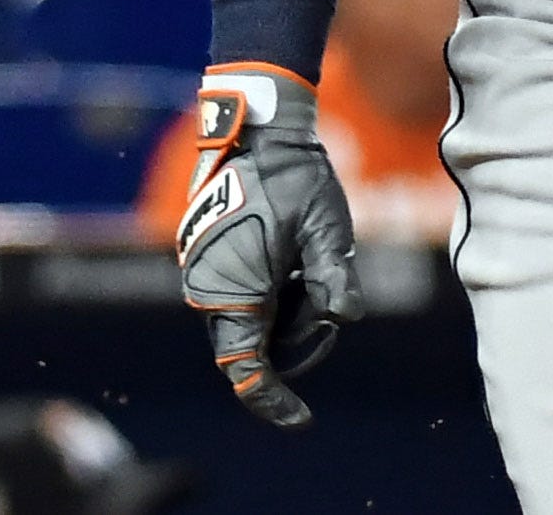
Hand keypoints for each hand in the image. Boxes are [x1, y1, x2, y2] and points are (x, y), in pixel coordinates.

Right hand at [176, 64, 364, 428]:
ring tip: (310, 255)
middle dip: (297, 329)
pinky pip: (246, 293)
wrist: (258, 132)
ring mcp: (206, 275)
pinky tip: (293, 249)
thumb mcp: (326, 228)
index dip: (273, 401)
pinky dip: (275, 286)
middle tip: (327, 287)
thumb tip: (346, 318)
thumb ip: (333, 276)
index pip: (247, 371)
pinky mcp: (211, 259)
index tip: (303, 421)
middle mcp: (210, 291)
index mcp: (234, 293)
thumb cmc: (295, 179)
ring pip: (255, 318)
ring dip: (287, 303)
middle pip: (258, 345)